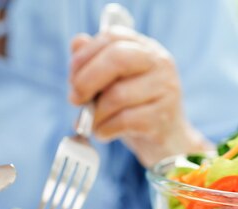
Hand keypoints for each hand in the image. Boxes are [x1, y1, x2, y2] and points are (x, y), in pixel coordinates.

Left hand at [69, 27, 211, 166]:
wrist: (166, 141)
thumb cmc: (133, 108)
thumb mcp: (111, 84)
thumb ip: (93, 62)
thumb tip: (77, 42)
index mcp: (144, 48)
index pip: (112, 37)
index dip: (84, 56)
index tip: (72, 78)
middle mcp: (159, 62)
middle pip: (117, 58)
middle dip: (86, 80)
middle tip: (75, 100)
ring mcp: (165, 89)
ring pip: (117, 95)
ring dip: (94, 114)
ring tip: (91, 123)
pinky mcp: (162, 117)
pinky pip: (124, 120)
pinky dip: (105, 129)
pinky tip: (104, 133)